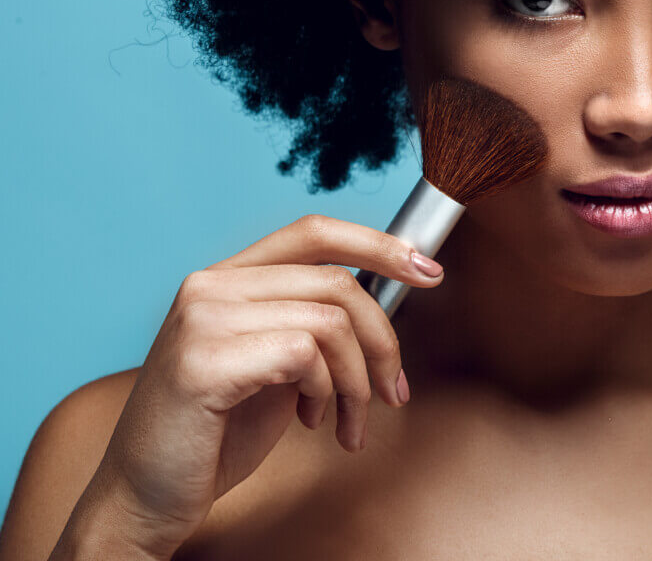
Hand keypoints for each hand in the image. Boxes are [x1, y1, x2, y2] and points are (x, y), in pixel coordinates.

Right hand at [85, 214, 442, 554]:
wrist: (144, 497)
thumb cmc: (215, 433)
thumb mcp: (277, 364)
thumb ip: (315, 323)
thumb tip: (391, 296)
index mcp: (225, 278)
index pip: (314, 232)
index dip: (378, 244)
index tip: (428, 271)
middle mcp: (208, 285)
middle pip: (337, 282)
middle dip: (383, 340)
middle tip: (394, 391)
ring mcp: (201, 319)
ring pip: (330, 322)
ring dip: (357, 381)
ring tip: (347, 421)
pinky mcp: (203, 361)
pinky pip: (304, 356)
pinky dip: (325, 393)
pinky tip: (309, 422)